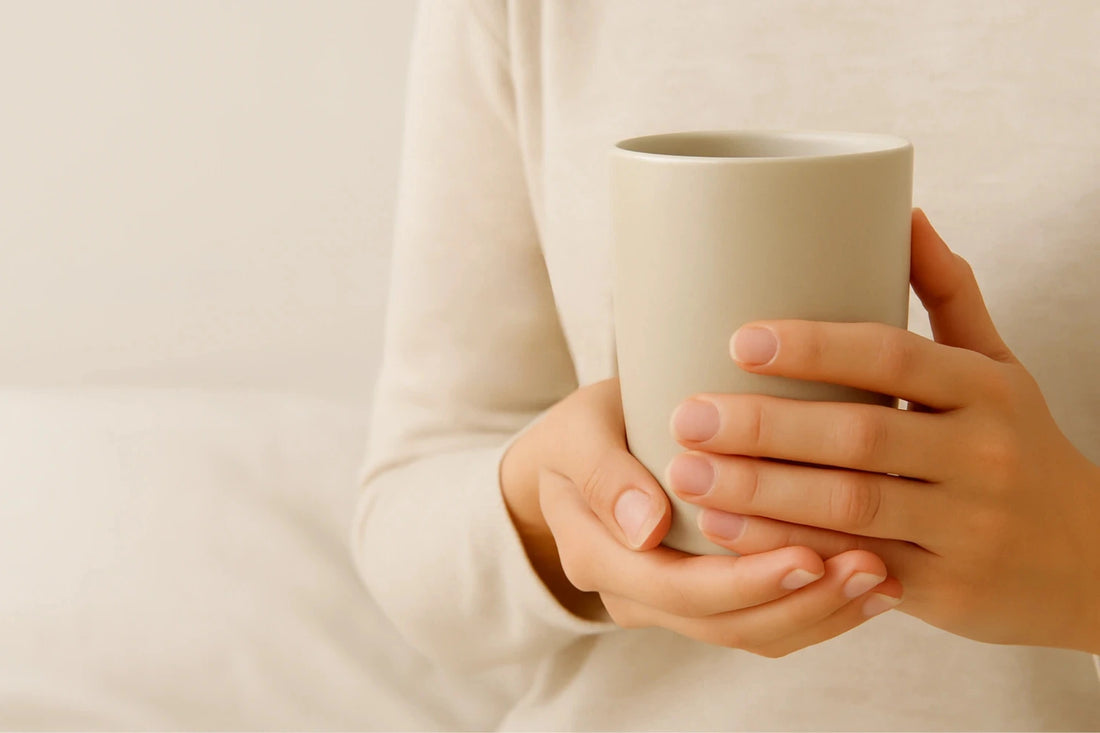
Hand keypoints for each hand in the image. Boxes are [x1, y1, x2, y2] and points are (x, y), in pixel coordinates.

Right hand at [500, 378, 902, 656]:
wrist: (569, 460)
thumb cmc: (579, 433)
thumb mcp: (576, 433)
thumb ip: (604, 474)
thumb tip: (647, 528)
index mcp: (599, 558)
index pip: (679, 589)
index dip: (747, 581)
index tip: (809, 553)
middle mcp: (636, 596)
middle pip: (727, 624)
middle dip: (802, 602)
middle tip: (870, 565)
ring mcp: (673, 603)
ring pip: (753, 633)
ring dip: (822, 612)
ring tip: (882, 577)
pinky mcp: (708, 595)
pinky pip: (765, 621)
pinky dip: (818, 608)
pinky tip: (872, 582)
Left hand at [665, 209, 1099, 652]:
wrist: (1092, 562)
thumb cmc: (1020, 446)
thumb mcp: (998, 367)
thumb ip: (949, 292)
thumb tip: (904, 209)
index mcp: (987, 389)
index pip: (894, 357)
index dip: (815, 347)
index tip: (738, 339)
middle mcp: (981, 455)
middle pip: (859, 434)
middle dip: (764, 427)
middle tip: (687, 417)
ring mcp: (965, 526)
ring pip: (848, 506)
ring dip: (759, 491)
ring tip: (686, 473)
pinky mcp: (944, 588)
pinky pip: (850, 565)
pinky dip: (783, 547)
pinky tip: (722, 528)